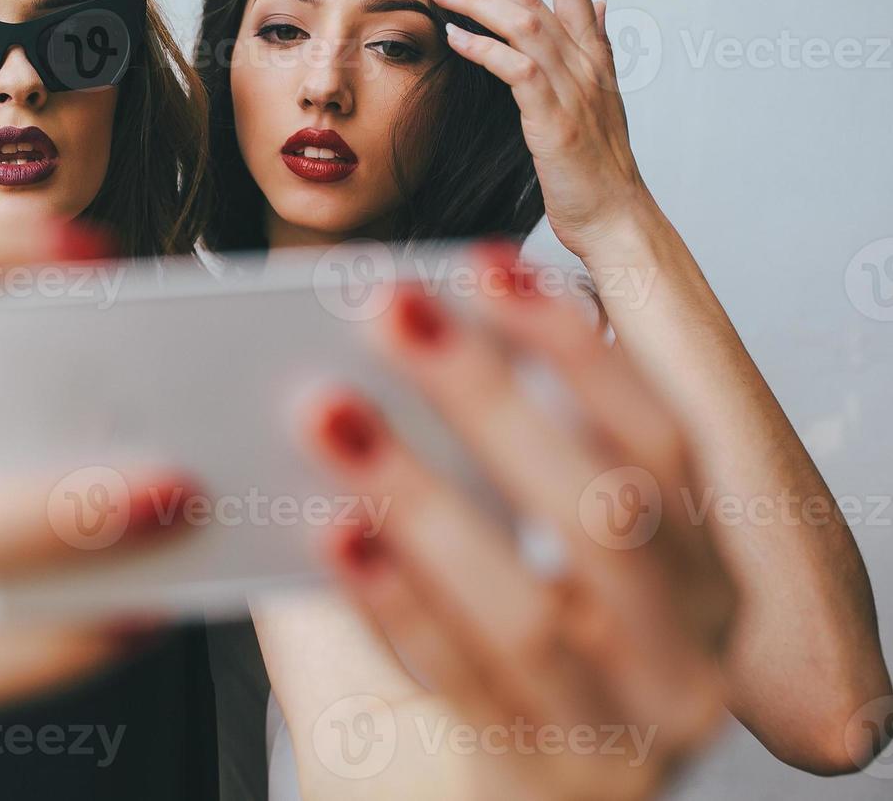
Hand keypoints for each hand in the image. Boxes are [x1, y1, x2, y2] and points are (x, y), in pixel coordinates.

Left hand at [299, 244, 734, 800]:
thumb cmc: (444, 675)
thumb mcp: (467, 557)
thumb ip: (431, 459)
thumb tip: (339, 342)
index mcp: (685, 577)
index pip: (656, 443)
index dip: (574, 349)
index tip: (485, 264)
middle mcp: (680, 655)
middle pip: (607, 509)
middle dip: (492, 396)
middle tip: (388, 310)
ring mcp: (618, 731)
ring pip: (533, 605)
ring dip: (423, 493)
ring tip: (328, 411)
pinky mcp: (538, 782)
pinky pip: (462, 683)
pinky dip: (394, 600)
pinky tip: (332, 535)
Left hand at [423, 0, 656, 260]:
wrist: (615, 216)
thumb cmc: (598, 167)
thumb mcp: (600, 99)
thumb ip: (594, 47)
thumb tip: (599, 5)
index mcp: (595, 54)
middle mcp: (587, 62)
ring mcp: (573, 88)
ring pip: (522, 21)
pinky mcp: (554, 118)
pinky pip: (516, 68)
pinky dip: (482, 47)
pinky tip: (452, 36)